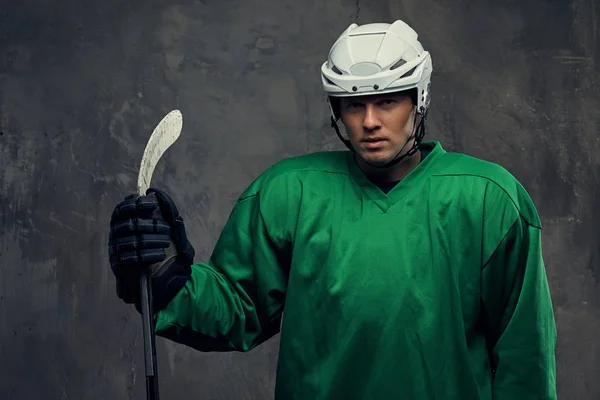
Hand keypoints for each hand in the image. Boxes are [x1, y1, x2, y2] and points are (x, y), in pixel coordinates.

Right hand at [108, 188, 194, 310]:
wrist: (167, 282)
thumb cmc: (169, 253)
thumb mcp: (172, 232)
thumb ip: (166, 214)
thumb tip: (156, 194)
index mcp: (126, 222)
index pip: (123, 208)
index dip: (136, 204)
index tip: (152, 204)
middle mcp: (117, 234)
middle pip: (128, 224)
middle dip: (149, 225)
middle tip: (166, 230)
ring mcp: (116, 250)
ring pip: (130, 241)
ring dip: (150, 240)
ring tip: (165, 243)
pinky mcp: (119, 266)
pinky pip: (130, 258)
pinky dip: (148, 255)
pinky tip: (160, 255)